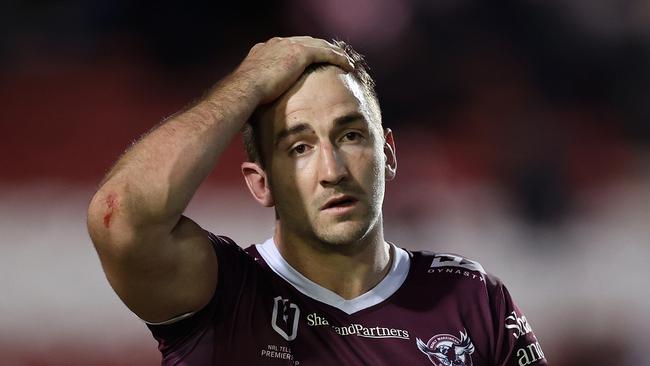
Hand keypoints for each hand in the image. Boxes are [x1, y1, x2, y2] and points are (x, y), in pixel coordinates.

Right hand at [233, 36, 354, 103]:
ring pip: (318, 45)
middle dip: (319, 48)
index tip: (309, 59)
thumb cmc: (245, 95)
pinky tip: (348, 65)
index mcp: (265, 50)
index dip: (301, 52)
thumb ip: (260, 90)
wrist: (246, 87)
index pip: (288, 47)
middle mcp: (277, 44)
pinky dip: (338, 57)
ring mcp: (289, 46)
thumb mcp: (252, 88)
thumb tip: (260, 106)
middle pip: (305, 42)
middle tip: (332, 56)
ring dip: (333, 52)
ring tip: (344, 60)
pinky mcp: (300, 53)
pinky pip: (326, 52)